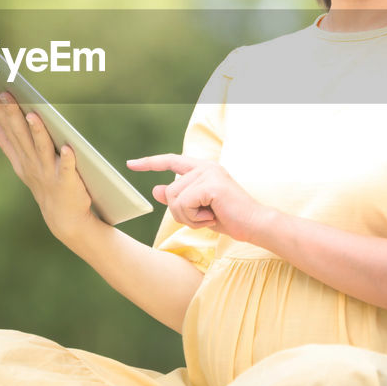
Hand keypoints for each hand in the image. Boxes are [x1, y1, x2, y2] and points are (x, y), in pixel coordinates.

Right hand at [0, 88, 99, 244]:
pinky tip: (69, 147)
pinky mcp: (68, 182)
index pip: (9, 127)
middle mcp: (33, 163)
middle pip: (22, 134)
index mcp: (22, 157)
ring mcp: (49, 172)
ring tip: (33, 114)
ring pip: (42, 148)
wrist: (63, 218)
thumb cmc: (44, 184)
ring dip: (37, 132)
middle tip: (4, 91)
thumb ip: (7, 142)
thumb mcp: (21, 164)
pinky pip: (68, 169)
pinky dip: (68, 159)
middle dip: (12, 112)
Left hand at [126, 154, 271, 243]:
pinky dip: (194, 218)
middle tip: (204, 217)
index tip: (131, 164)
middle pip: (170, 191)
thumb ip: (179, 198)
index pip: (170, 160)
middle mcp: (204, 166)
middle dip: (181, 213)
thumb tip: (156, 190)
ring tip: (209, 216)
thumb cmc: (229, 217)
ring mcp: (208, 173)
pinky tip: (212, 217)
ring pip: (175, 199)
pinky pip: (184, 204)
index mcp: (202, 168)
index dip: (149, 163)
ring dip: (188, 217)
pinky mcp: (210, 183)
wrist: (255, 225)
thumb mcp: (198, 209)